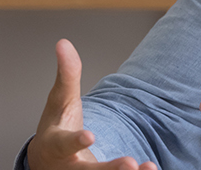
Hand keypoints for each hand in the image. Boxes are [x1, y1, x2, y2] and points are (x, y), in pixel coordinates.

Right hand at [29, 40, 158, 169]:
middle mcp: (69, 167)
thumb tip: (64, 43)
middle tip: (129, 164)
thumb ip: (66, 75)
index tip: (90, 136)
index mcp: (56, 145)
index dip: (75, 141)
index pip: (63, 144)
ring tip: (148, 168)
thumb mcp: (59, 100)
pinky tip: (151, 169)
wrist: (48, 162)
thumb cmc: (55, 127)